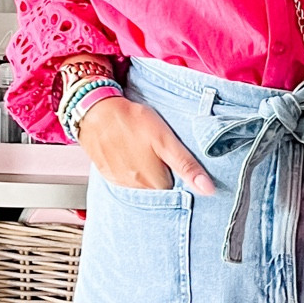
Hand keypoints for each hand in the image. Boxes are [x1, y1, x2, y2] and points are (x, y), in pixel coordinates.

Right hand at [72, 96, 214, 193]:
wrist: (95, 110)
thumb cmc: (131, 120)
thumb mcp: (165, 140)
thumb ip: (186, 165)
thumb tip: (208, 189)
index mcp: (154, 181)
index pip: (177, 192)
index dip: (181, 177)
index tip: (179, 164)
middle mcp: (136, 188)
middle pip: (160, 191)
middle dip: (165, 176)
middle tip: (162, 154)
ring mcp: (120, 183)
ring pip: (144, 187)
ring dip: (148, 174)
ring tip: (146, 153)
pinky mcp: (109, 176)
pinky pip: (127, 182)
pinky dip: (132, 172)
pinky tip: (132, 156)